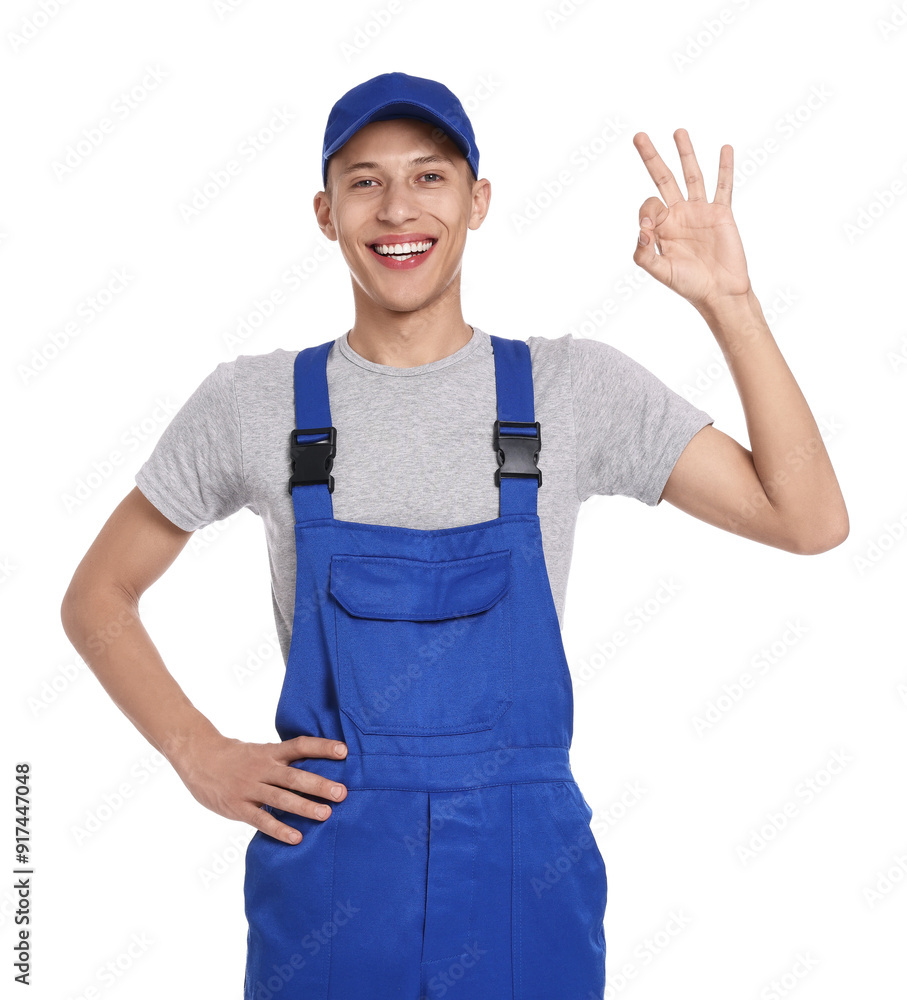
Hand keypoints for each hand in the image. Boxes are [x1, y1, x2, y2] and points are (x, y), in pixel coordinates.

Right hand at [169, 731, 347, 844]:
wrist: (198, 756)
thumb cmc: (234, 756)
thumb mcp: (259, 750)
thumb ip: (281, 759)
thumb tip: (314, 765)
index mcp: (270, 752)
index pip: (300, 746)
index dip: (322, 747)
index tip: (344, 751)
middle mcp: (262, 768)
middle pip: (295, 776)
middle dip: (320, 785)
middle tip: (342, 793)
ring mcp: (249, 787)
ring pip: (281, 798)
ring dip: (304, 807)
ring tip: (326, 815)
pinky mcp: (237, 806)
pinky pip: (260, 819)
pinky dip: (279, 828)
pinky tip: (296, 837)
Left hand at [632, 129, 751, 311]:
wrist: (720, 292)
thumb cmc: (689, 285)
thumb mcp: (660, 272)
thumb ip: (644, 253)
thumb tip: (641, 230)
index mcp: (661, 228)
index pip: (649, 205)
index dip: (647, 212)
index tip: (650, 229)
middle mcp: (679, 215)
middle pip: (663, 179)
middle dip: (651, 158)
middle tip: (639, 136)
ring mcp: (700, 211)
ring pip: (691, 176)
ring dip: (685, 153)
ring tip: (678, 132)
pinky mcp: (721, 213)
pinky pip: (723, 186)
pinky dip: (725, 168)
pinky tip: (725, 149)